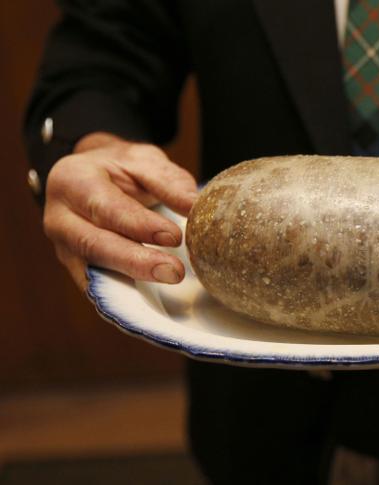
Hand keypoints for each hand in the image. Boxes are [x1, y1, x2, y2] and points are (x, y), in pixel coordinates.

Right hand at [43, 132, 197, 290]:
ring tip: (167, 285)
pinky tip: (148, 306)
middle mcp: (60, 217)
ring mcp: (63, 248)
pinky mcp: (76, 269)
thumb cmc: (121, 169)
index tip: (174, 236)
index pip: (105, 206)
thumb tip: (195, 206)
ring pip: (92, 271)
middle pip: (94, 244)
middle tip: (174, 272)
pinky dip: (121, 298)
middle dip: (135, 261)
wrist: (94, 178)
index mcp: (73, 180)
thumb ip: (168, 183)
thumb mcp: (144, 162)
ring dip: (131, 282)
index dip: (138, 224)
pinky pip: (96, 288)